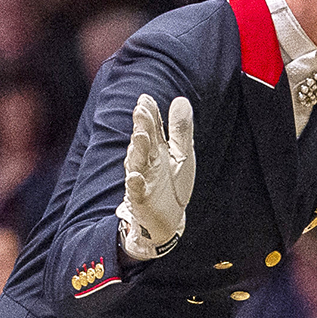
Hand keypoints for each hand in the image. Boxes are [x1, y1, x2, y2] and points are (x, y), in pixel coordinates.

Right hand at [117, 93, 195, 259]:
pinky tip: (134, 177)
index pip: (152, 126)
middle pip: (144, 140)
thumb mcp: (182, 154)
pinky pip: (136, 191)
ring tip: (141, 136)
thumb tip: (181, 99)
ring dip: (138, 149)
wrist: (167, 219)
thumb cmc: (172, 182)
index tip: (146, 98)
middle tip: (141, 109)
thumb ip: (180, 129)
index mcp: (157, 147)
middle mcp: (147, 160)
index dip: (150, 113)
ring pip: (138, 162)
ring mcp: (143, 179)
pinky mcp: (141, 199)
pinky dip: (135, 184)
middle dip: (142, 126)